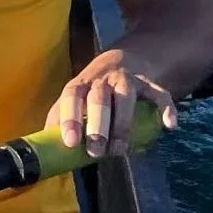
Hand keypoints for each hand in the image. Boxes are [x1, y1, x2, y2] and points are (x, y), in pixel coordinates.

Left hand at [50, 48, 177, 158]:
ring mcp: (127, 79)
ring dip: (123, 124)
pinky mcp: (148, 83)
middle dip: (98, 125)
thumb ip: (59, 119)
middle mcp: (103, 79)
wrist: (122, 60)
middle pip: (99, 98)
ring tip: (120, 149)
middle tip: (96, 151)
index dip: (70, 118)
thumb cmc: (92, 90)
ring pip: (126, 97)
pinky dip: (165, 107)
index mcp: (81, 84)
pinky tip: (169, 125)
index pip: (72, 96)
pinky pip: (159, 93)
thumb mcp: (74, 99)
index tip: (71, 142)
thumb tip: (43, 150)